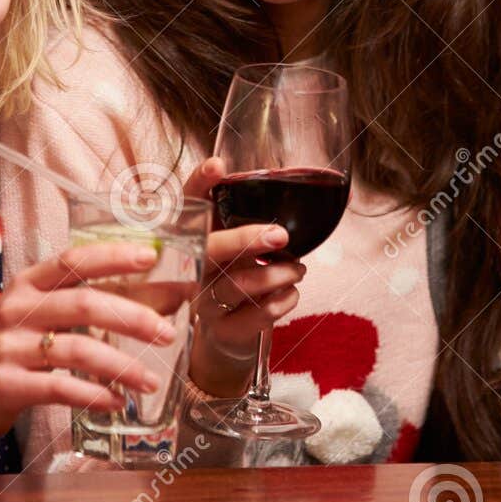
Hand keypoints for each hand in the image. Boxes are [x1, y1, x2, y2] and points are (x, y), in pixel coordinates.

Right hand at [0, 241, 177, 467]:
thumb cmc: (6, 350)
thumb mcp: (34, 316)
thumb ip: (81, 306)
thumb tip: (152, 302)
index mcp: (28, 284)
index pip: (73, 261)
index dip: (113, 256)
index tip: (151, 257)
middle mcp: (18, 310)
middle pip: (85, 305)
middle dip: (132, 317)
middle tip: (167, 332)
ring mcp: (10, 348)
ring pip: (78, 351)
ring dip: (121, 366)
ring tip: (150, 381)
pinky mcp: (7, 385)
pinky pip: (61, 388)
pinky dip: (94, 395)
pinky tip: (117, 402)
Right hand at [182, 156, 301, 395]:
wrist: (226, 336)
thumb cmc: (234, 276)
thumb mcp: (236, 245)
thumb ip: (251, 219)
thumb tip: (311, 184)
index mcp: (196, 239)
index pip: (189, 205)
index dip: (199, 184)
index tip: (218, 165)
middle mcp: (193, 270)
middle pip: (208, 250)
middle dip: (244, 240)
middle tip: (280, 235)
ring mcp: (205, 303)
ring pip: (238, 285)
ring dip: (277, 274)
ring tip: (298, 268)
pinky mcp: (224, 331)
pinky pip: (257, 316)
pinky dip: (283, 301)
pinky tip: (292, 293)